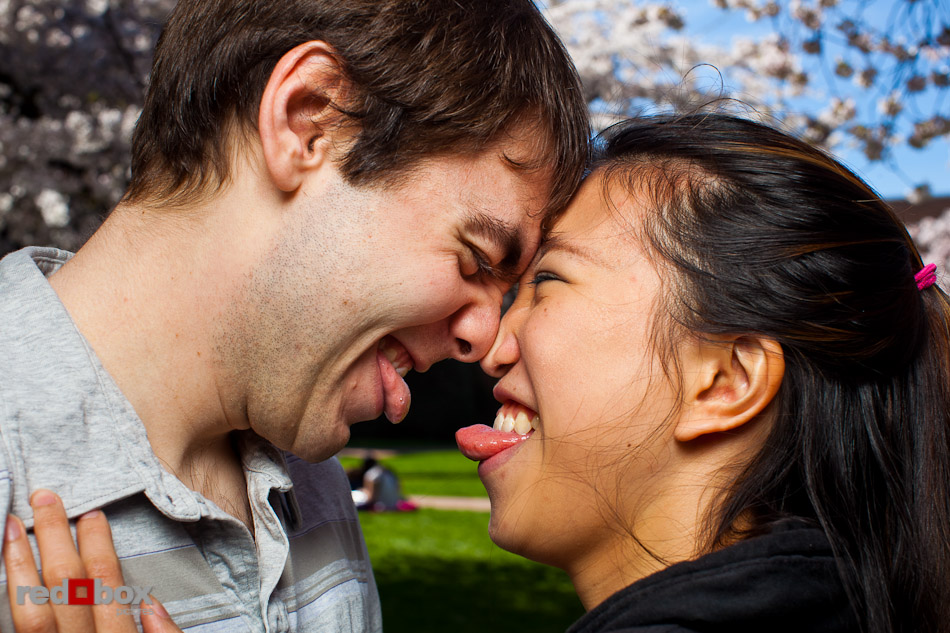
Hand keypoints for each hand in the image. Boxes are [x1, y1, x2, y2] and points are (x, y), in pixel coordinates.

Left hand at [3, 490, 180, 632]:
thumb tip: (152, 604)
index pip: (107, 584)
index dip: (97, 546)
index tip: (91, 516)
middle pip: (67, 586)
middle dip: (55, 537)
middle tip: (45, 499)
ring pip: (33, 606)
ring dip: (21, 560)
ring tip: (13, 524)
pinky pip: (20, 623)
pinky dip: (12, 591)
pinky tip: (7, 563)